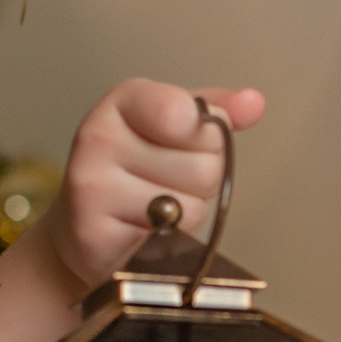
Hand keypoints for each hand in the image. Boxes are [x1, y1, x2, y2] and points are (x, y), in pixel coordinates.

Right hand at [43, 79, 266, 293]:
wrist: (86, 229)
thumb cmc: (136, 174)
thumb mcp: (174, 131)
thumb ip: (215, 112)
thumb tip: (254, 102)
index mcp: (124, 101)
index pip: (190, 113)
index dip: (205, 135)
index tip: (182, 139)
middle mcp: (100, 136)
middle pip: (206, 163)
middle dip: (200, 178)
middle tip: (165, 182)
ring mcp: (93, 186)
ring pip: (193, 204)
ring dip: (186, 211)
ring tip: (152, 206)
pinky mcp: (95, 233)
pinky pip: (171, 237)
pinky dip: (170, 240)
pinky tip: (142, 230)